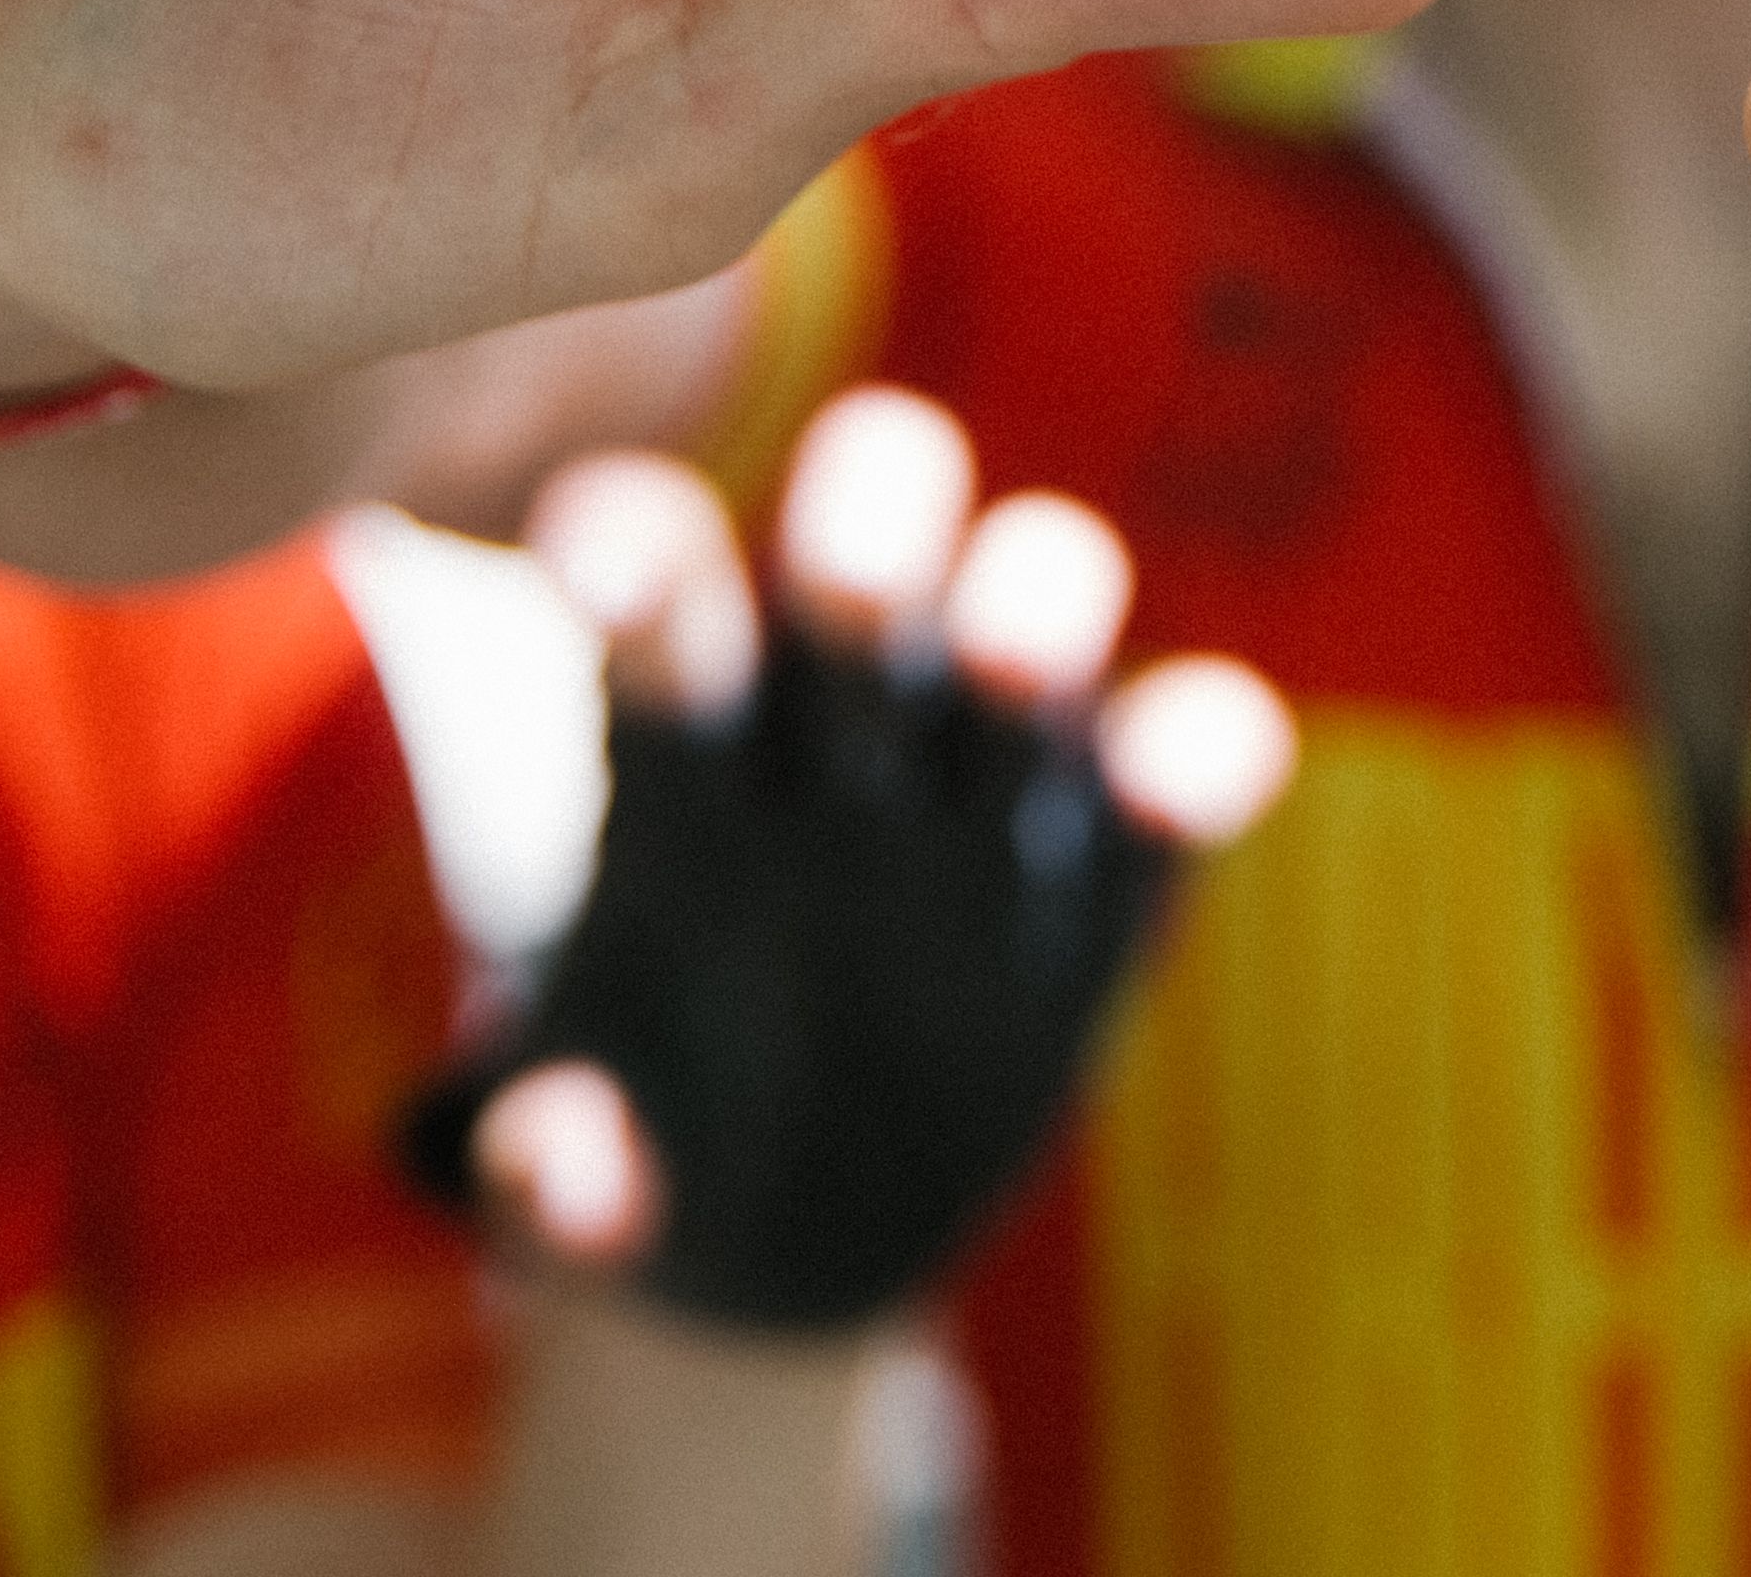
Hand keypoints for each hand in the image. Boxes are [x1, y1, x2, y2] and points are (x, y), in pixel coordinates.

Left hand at [439, 393, 1289, 1328]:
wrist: (802, 1225)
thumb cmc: (654, 1151)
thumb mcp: (570, 1187)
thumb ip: (548, 1176)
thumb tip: (566, 1159)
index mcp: (681, 749)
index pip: (657, 584)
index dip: (637, 548)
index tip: (596, 570)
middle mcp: (841, 715)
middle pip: (864, 546)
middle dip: (869, 526)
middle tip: (848, 577)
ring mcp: (992, 771)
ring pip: (1035, 598)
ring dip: (1034, 599)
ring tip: (1012, 659)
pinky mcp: (1116, 859)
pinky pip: (1183, 752)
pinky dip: (1201, 743)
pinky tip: (1184, 777)